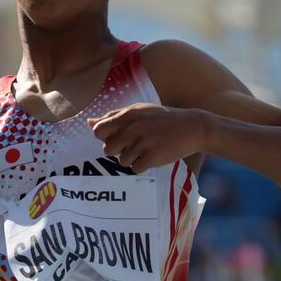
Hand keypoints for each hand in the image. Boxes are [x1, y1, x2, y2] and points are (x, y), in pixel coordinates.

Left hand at [87, 103, 204, 172]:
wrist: (191, 127)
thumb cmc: (162, 119)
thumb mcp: (138, 111)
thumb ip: (114, 117)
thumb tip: (89, 122)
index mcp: (127, 115)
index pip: (99, 131)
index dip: (105, 137)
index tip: (117, 137)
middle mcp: (133, 129)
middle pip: (108, 149)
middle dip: (117, 151)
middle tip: (132, 146)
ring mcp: (143, 143)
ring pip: (122, 161)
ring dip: (131, 159)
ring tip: (145, 150)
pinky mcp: (152, 157)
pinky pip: (135, 169)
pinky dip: (141, 166)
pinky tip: (151, 157)